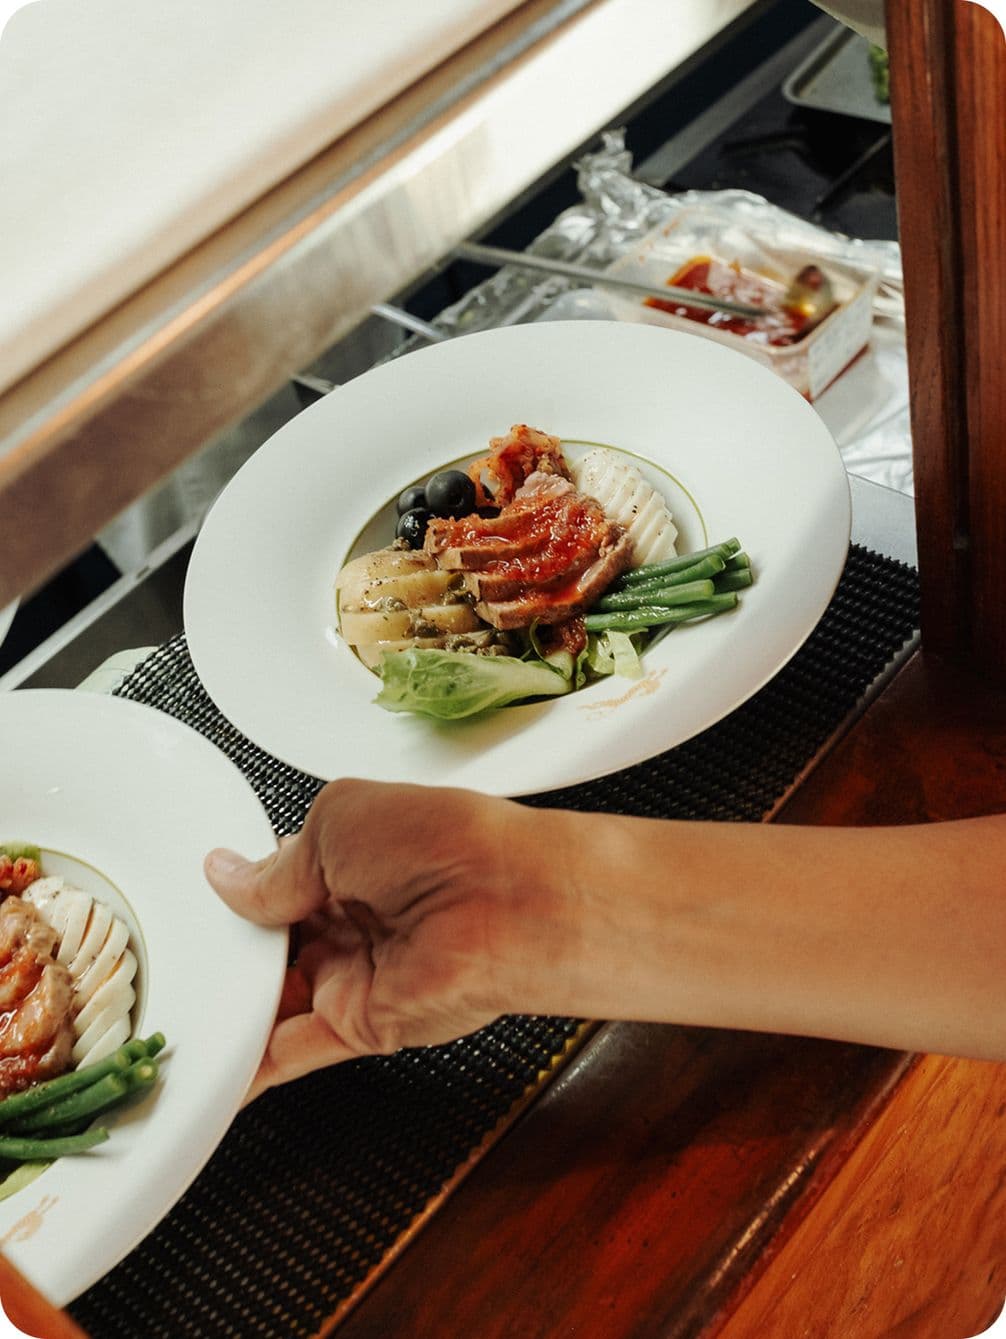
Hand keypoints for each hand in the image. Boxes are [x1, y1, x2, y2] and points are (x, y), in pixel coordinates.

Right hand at [204, 779, 551, 1099]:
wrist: (508, 902)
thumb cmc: (446, 842)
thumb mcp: (336, 823)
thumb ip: (276, 866)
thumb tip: (231, 877)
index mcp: (353, 857)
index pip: (279, 884)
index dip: (239, 898)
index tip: (197, 910)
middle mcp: (356, 915)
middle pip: (273, 947)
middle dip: (231, 955)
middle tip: (185, 958)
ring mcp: (358, 972)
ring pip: (275, 1001)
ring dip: (232, 1010)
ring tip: (181, 1013)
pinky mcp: (363, 1024)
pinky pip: (293, 1051)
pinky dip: (249, 1067)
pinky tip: (211, 1069)